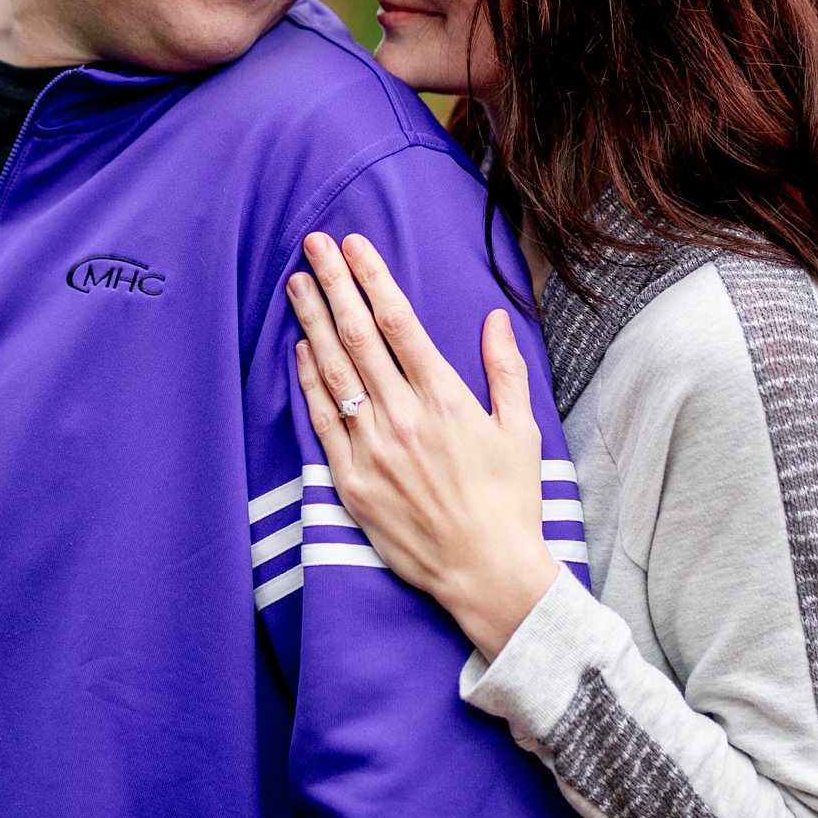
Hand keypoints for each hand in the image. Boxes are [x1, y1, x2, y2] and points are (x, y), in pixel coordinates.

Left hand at [289, 230, 558, 662]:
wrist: (486, 574)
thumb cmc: (509, 501)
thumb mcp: (520, 430)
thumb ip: (504, 369)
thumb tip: (495, 317)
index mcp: (444, 399)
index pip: (398, 322)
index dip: (373, 277)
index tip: (354, 243)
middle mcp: (403, 418)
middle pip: (359, 335)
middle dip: (334, 283)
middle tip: (314, 243)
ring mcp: (373, 451)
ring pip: (335, 371)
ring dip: (314, 322)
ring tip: (297, 284)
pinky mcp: (353, 483)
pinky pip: (324, 421)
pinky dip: (310, 382)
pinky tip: (302, 350)